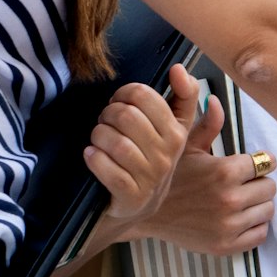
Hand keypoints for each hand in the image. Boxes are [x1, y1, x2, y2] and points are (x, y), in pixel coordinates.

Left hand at [84, 64, 199, 232]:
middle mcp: (167, 154)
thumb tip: (178, 69)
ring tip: (98, 140)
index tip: (118, 103)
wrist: (138, 208)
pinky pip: (107, 170)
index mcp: (177, 132)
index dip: (123, 94)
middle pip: (126, 116)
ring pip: (115, 143)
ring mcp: (150, 177)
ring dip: (98, 137)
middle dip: (107, 115)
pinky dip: (94, 159)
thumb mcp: (174, 129)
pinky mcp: (132, 197)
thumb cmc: (152, 161)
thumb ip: (184, 96)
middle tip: (105, 123)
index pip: (143, 96)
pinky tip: (92, 155)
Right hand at [126, 91, 275, 254]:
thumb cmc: (170, 177)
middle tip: (242, 183)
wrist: (146, 214)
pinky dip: (254, 226)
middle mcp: (230, 199)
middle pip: (270, 187)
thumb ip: (207, 124)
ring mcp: (229, 225)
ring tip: (239, 199)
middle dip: (258, 182)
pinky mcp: (226, 246)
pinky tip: (238, 218)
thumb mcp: (186, 147)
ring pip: (268, 210)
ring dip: (257, 204)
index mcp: (224, 171)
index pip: (266, 163)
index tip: (247, 165)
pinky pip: (260, 234)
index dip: (258, 161)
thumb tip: (215, 99)